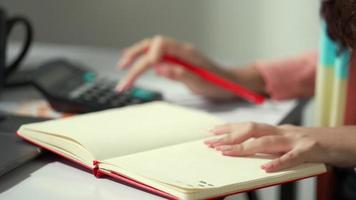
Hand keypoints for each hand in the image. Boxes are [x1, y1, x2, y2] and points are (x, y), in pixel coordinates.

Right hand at [116, 35, 239, 99]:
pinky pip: (156, 55)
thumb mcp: (201, 83)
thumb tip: (159, 67)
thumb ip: (180, 74)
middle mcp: (180, 50)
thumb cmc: (219, 84)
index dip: (149, 56)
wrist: (230, 83)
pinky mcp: (176, 60)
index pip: (161, 45)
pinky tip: (135, 63)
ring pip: (151, 49)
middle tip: (123, 74)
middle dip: (135, 58)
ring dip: (135, 56)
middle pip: (151, 45)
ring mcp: (178, 54)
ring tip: (122, 67)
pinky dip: (143, 58)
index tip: (144, 71)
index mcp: (187, 52)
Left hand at [205, 122, 355, 171]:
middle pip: (251, 129)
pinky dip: (278, 162)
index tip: (210, 132)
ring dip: (244, 147)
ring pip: (266, 141)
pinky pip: (292, 157)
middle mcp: (283, 131)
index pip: (248, 126)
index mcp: (277, 130)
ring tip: (226, 153)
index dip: (228, 128)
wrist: (342, 141)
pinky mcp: (310, 150)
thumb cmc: (313, 144)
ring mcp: (296, 139)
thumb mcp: (287, 141)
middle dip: (229, 136)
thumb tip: (248, 149)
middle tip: (210, 143)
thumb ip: (270, 144)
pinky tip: (265, 168)